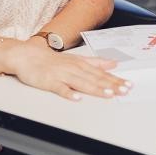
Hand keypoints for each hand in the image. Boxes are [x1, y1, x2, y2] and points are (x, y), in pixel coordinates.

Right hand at [0, 40, 131, 100]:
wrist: (27, 55)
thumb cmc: (52, 60)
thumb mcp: (76, 58)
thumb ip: (96, 62)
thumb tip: (114, 63)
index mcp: (81, 64)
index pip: (102, 73)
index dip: (115, 79)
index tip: (128, 85)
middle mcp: (74, 69)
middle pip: (95, 78)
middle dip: (111, 85)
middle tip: (125, 91)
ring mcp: (62, 75)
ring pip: (82, 83)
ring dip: (96, 89)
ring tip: (109, 94)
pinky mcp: (49, 82)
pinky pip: (60, 88)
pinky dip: (68, 93)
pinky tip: (77, 99)